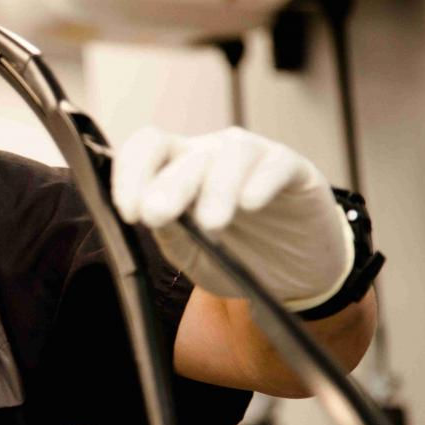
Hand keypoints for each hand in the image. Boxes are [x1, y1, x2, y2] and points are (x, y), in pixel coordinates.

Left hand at [112, 126, 353, 310]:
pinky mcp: (295, 169)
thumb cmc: (236, 257)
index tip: (130, 214)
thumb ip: (170, 235)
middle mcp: (212, 154)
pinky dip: (261, 180)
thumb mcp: (193, 255)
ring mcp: (254, 157)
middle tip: (157, 215)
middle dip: (168, 185)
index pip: (147, 149)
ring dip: (216, 186)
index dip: (131, 173)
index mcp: (178, 168)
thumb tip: (147, 215)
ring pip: (230, 153)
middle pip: (184, 154)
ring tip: (211, 223)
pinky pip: (277, 163)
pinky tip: (249, 203)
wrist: (295, 275)